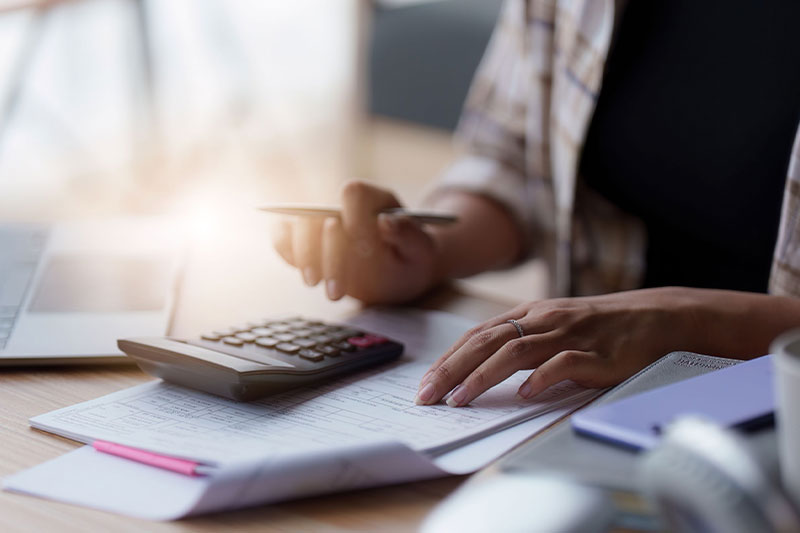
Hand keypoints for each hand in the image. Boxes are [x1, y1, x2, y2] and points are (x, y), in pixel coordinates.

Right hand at [272, 180, 438, 303]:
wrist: (402, 267)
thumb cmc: (413, 256)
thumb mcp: (421, 249)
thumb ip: (408, 234)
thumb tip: (385, 221)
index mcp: (374, 199)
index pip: (354, 193)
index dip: (354, 217)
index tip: (365, 247)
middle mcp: (344, 207)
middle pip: (320, 214)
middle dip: (326, 251)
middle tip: (336, 288)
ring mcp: (323, 224)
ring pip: (298, 227)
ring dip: (304, 256)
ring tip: (314, 284)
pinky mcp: (308, 243)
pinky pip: (284, 240)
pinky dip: (286, 252)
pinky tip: (303, 273)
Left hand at [415, 287, 698, 405]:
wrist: (656, 318)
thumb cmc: (600, 327)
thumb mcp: (554, 326)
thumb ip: (522, 342)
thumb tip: (480, 368)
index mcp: (530, 313)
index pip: (478, 334)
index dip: (449, 358)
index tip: (426, 382)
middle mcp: (544, 320)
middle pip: (487, 341)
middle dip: (452, 369)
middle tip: (428, 395)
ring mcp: (569, 334)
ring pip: (516, 350)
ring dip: (483, 376)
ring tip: (460, 399)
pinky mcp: (597, 353)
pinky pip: (565, 363)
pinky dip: (542, 378)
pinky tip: (525, 394)